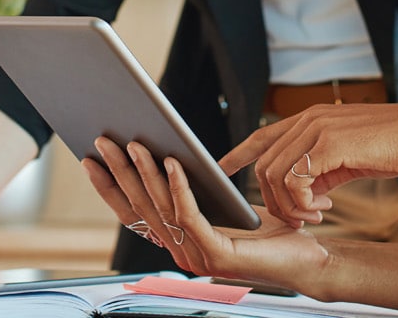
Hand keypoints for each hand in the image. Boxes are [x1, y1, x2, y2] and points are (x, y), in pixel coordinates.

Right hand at [83, 138, 329, 289]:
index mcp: (179, 242)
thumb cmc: (270, 230)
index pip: (134, 214)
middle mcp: (181, 253)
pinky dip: (179, 187)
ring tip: (134, 143)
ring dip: (144, 173)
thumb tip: (167, 154)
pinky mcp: (217, 255)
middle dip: (119, 172)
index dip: (110, 188)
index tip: (90, 159)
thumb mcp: (224, 205)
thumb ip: (196, 191)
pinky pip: (190, 215)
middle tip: (103, 140)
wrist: (308, 258)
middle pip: (141, 208)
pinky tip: (173, 162)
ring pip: (161, 209)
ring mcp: (197, 257)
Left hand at [217, 102, 397, 227]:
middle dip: (274, 200)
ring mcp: (318, 128)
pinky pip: (295, 181)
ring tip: (315, 215)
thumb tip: (304, 191)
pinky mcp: (329, 144)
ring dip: (290, 205)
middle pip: (264, 164)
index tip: (221, 169)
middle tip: (302, 217)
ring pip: (275, 175)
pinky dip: (302, 202)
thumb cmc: (393, 146)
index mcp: (312, 118)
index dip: (239, 153)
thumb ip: (321, 167)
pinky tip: (324, 208)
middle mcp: (309, 119)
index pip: (263, 134)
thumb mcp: (348, 156)